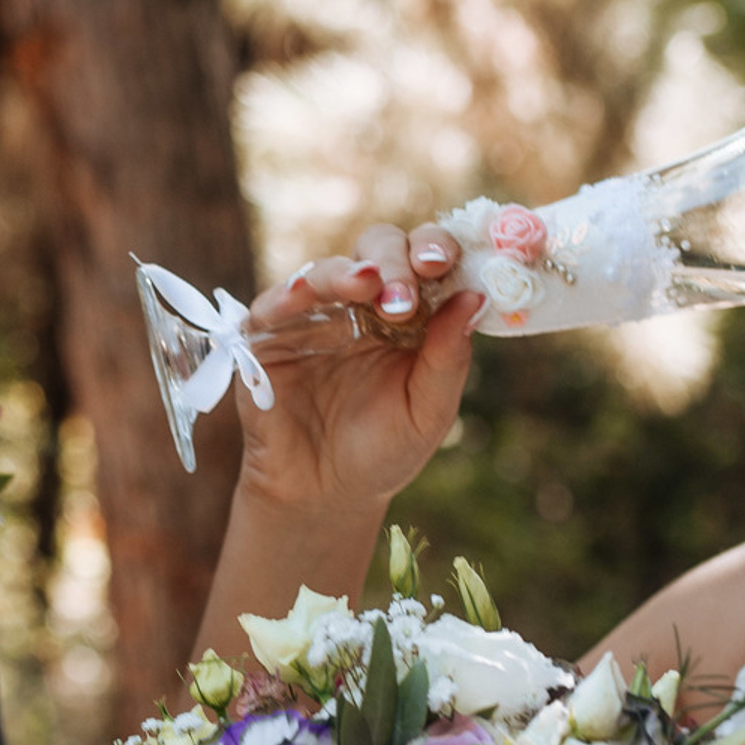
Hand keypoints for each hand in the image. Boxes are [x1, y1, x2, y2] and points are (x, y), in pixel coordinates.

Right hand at [233, 221, 483, 521]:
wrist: (325, 496)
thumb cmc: (384, 452)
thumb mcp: (429, 411)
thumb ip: (449, 357)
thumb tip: (475, 296)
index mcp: (409, 315)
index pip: (425, 260)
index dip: (436, 249)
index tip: (444, 263)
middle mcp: (362, 305)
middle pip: (378, 249)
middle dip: (395, 261)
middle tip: (405, 296)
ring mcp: (314, 317)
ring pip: (327, 269)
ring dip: (348, 272)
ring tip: (367, 285)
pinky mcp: (269, 337)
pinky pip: (273, 304)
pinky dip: (287, 293)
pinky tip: (303, 294)